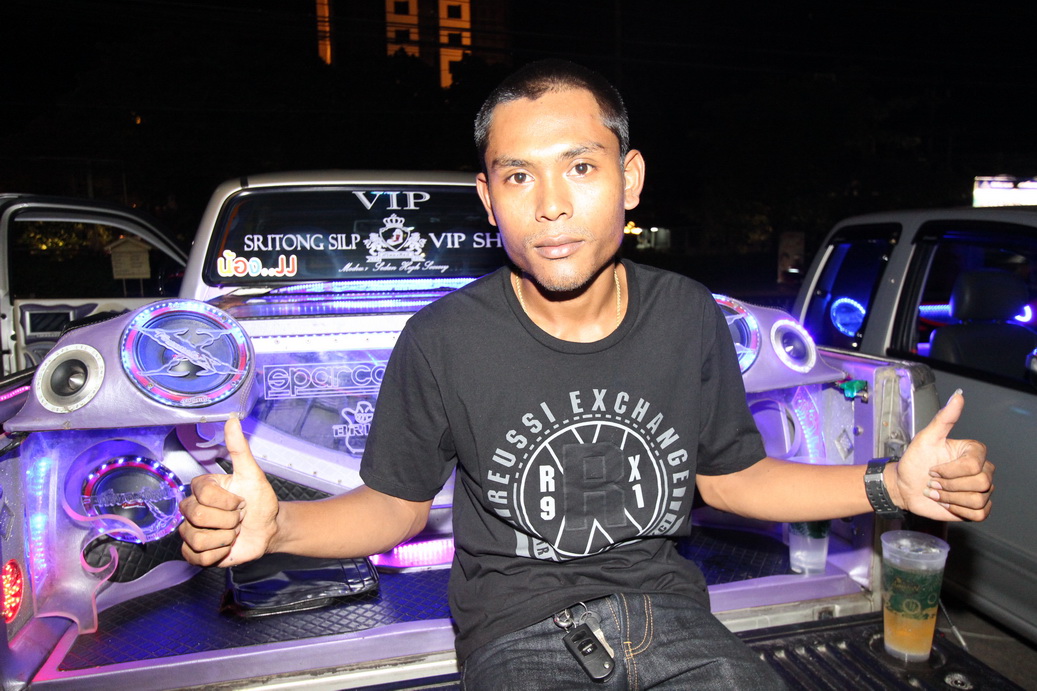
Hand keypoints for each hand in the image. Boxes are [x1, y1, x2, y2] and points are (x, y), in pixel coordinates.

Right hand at [179, 417, 279, 566]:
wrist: (268, 529)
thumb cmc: (259, 501)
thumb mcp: (253, 474)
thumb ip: (239, 449)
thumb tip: (232, 420)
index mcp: (202, 488)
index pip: (203, 495)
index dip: (228, 502)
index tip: (240, 501)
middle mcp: (191, 508)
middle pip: (197, 517)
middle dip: (228, 520)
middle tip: (238, 518)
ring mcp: (190, 531)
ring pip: (197, 538)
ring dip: (224, 538)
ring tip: (232, 532)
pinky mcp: (193, 552)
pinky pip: (196, 557)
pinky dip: (217, 554)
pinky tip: (225, 546)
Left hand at [890, 390, 993, 521]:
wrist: (904, 486)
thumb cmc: (914, 461)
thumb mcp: (926, 438)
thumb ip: (944, 418)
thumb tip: (958, 395)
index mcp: (974, 452)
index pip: (975, 464)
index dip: (951, 470)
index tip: (932, 469)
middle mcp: (982, 470)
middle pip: (982, 483)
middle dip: (950, 485)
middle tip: (933, 482)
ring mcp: (980, 489)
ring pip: (979, 499)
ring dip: (951, 498)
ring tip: (936, 492)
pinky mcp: (976, 508)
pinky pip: (980, 513)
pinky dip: (958, 510)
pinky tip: (945, 502)